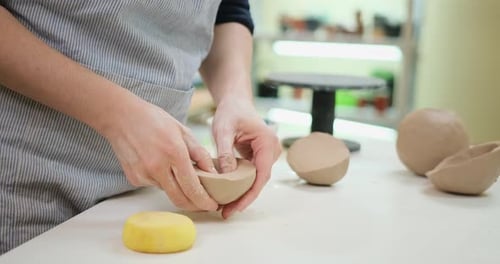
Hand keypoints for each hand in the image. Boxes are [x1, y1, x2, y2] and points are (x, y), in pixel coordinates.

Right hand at [102, 99, 217, 211]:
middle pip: (180, 199)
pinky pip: (155, 185)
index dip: (204, 201)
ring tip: (176, 170)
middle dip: (195, 205)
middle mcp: (158, 168)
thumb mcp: (183, 131)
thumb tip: (213, 173)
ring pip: (168, 191)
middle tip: (204, 203)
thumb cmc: (154, 120)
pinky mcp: (134, 178)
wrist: (121, 117)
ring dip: (178, 187)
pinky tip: (158, 163)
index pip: (192, 188)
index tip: (213, 205)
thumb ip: (200, 154)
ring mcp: (144, 175)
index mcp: (174, 154)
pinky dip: (162, 180)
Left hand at [211, 98, 281, 218]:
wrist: (235, 102)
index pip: (261, 175)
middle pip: (260, 181)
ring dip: (243, 193)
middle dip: (244, 198)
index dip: (249, 194)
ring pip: (256, 180)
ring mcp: (267, 154)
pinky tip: (229, 194)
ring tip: (225, 207)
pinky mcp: (259, 156)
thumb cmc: (231, 112)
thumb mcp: (223, 130)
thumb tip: (225, 175)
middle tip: (226, 212)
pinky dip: (241, 185)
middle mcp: (272, 150)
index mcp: (267, 143)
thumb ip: (225, 152)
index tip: (235, 207)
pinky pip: (252, 174)